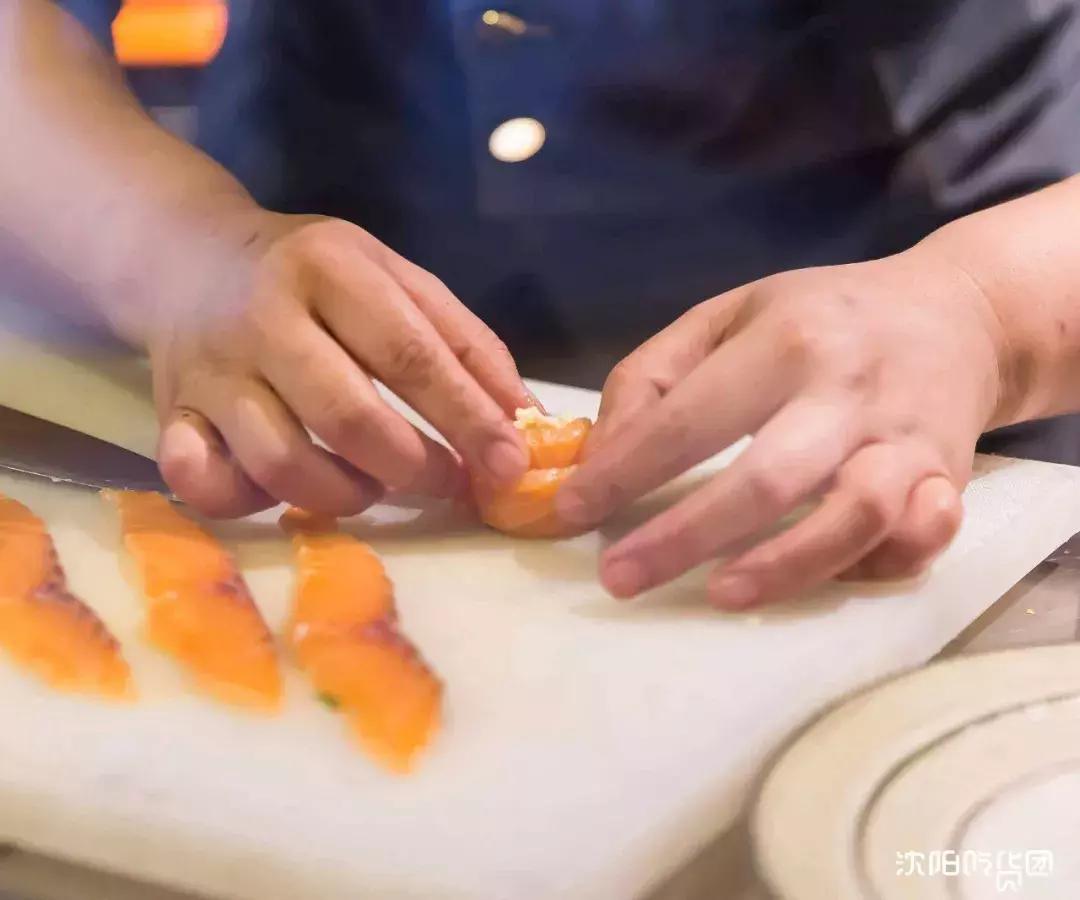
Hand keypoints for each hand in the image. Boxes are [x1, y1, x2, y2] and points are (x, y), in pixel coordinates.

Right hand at [148, 214, 532, 516]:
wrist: (192, 257)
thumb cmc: (318, 276)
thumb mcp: (396, 280)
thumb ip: (465, 344)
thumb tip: (527, 420)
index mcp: (331, 269)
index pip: (410, 355)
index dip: (467, 418)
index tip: (510, 466)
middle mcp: (264, 317)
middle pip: (347, 418)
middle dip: (414, 467)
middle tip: (446, 482)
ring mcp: (211, 371)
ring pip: (281, 463)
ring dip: (346, 494)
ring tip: (373, 483)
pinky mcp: (170, 414)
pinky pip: (203, 482)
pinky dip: (251, 502)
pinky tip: (283, 492)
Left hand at [557, 249, 1008, 608]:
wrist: (957, 311)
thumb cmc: (820, 318)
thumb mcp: (728, 316)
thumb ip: (654, 376)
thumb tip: (600, 456)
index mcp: (785, 341)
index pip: (686, 419)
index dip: (622, 472)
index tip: (569, 512)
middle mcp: (847, 390)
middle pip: (766, 477)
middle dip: (684, 536)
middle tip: (618, 578)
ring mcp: (906, 439)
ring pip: (853, 516)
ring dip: (783, 565)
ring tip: (719, 594)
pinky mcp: (948, 477)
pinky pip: (918, 537)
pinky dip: (880, 564)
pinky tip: (833, 576)